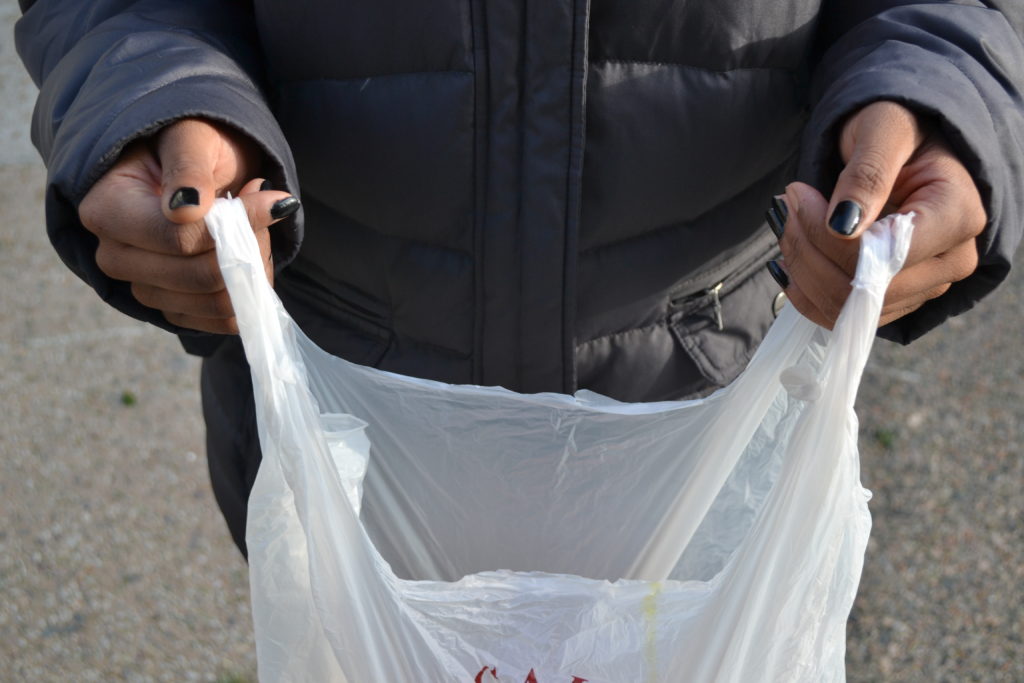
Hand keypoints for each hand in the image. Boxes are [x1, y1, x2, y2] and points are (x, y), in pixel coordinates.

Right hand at [78, 118, 299, 333]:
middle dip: (247, 246)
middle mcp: (114, 257)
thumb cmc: (187, 144)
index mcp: (106, 211)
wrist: (191, 167)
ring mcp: (142, 288)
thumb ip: (189, 168)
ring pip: (215, 302)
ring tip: (256, 227)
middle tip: (266, 209)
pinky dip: (249, 289)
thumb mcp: (190, 138)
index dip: (236, 226)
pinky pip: (221, 319)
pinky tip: (249, 252)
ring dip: (253, 267)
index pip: (178, 239)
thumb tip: (188, 209)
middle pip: (198, 277)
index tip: (274, 199)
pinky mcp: (171, 308)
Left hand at [767, 101, 986, 328]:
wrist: (904, 146)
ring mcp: (924, 286)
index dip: (827, 237)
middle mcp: (951, 261)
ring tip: (788, 224)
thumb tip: (841, 226)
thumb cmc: (898, 129)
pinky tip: (791, 258)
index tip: (798, 194)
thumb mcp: (883, 131)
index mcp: (958, 216)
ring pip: (845, 308)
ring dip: (801, 269)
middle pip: (863, 289)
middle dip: (808, 250)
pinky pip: (840, 315)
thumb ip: (867, 173)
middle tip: (786, 206)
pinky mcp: (895, 299)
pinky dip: (805, 290)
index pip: (883, 255)